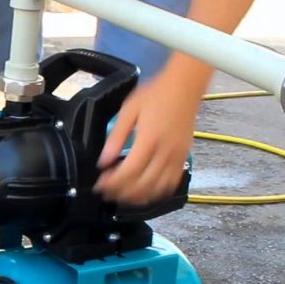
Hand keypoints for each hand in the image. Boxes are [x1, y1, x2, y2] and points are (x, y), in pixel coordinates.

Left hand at [95, 69, 201, 204]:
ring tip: (121, 196)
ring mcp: (177, 157)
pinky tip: (144, 193)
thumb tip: (103, 161)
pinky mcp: (184, 158)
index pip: (129, 171)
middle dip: (121, 193)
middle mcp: (165, 152)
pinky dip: (156, 193)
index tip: (99, 185)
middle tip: (106, 192)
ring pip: (157, 188)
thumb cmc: (155, 95)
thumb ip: (116, 137)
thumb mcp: (129, 110)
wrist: (185, 87)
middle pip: (143, 184)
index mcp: (150, 139)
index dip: (113, 183)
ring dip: (137, 197)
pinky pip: (171, 183)